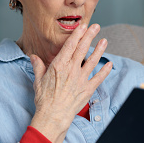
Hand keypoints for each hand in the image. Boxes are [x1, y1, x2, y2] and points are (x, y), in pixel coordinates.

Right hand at [29, 24, 111, 142]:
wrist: (53, 115)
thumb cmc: (44, 99)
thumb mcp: (38, 80)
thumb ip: (38, 66)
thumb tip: (33, 57)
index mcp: (59, 65)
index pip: (70, 45)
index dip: (77, 34)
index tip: (83, 26)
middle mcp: (72, 69)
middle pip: (82, 49)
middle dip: (90, 36)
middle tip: (96, 26)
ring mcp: (81, 79)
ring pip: (93, 60)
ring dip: (99, 49)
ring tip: (104, 40)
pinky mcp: (88, 89)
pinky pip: (99, 77)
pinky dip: (105, 70)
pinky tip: (110, 64)